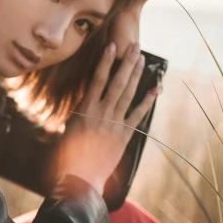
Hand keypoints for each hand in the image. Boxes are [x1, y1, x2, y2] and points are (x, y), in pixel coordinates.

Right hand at [53, 41, 156, 193]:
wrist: (79, 177)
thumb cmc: (68, 154)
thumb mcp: (69, 127)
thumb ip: (80, 111)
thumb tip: (85, 100)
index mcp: (85, 109)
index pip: (98, 79)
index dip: (106, 61)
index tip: (112, 46)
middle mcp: (101, 113)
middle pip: (117, 82)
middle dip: (126, 62)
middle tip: (135, 45)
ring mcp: (114, 124)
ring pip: (128, 94)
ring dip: (136, 75)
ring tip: (142, 59)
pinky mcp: (124, 135)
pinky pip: (137, 115)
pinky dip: (146, 102)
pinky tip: (154, 89)